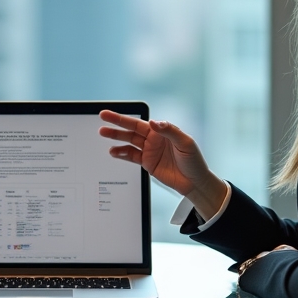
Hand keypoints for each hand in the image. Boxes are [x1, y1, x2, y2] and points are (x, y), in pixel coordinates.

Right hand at [98, 111, 226, 217]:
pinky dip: (121, 154)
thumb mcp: (185, 143)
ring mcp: (149, 151)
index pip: (139, 122)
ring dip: (116, 138)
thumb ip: (169, 131)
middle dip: (116, 124)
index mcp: (161, 131)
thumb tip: (154, 122)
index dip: (124, 118)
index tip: (111, 114)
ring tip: (103, 134)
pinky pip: (131, 156)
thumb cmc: (194, 161)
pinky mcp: (147, 163)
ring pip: (129, 142)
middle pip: (130, 130)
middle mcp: (153, 139)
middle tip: (102, 119)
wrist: (194, 183)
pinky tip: (113, 152)